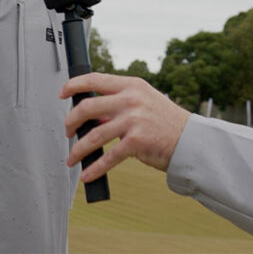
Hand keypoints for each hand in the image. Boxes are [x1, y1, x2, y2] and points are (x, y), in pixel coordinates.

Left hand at [60, 73, 190, 181]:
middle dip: (71, 122)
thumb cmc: (165, 122)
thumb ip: (118, 104)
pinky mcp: (136, 142)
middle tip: (68, 131)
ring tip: (72, 158)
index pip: (95, 79)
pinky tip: (87, 174)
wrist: (189, 140)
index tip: (63, 93)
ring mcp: (134, 120)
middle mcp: (131, 99)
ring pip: (93, 135)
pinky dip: (94, 168)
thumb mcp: (144, 101)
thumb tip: (91, 117)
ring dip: (78, 150)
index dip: (74, 85)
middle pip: (88, 107)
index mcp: (131, 85)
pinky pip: (108, 157)